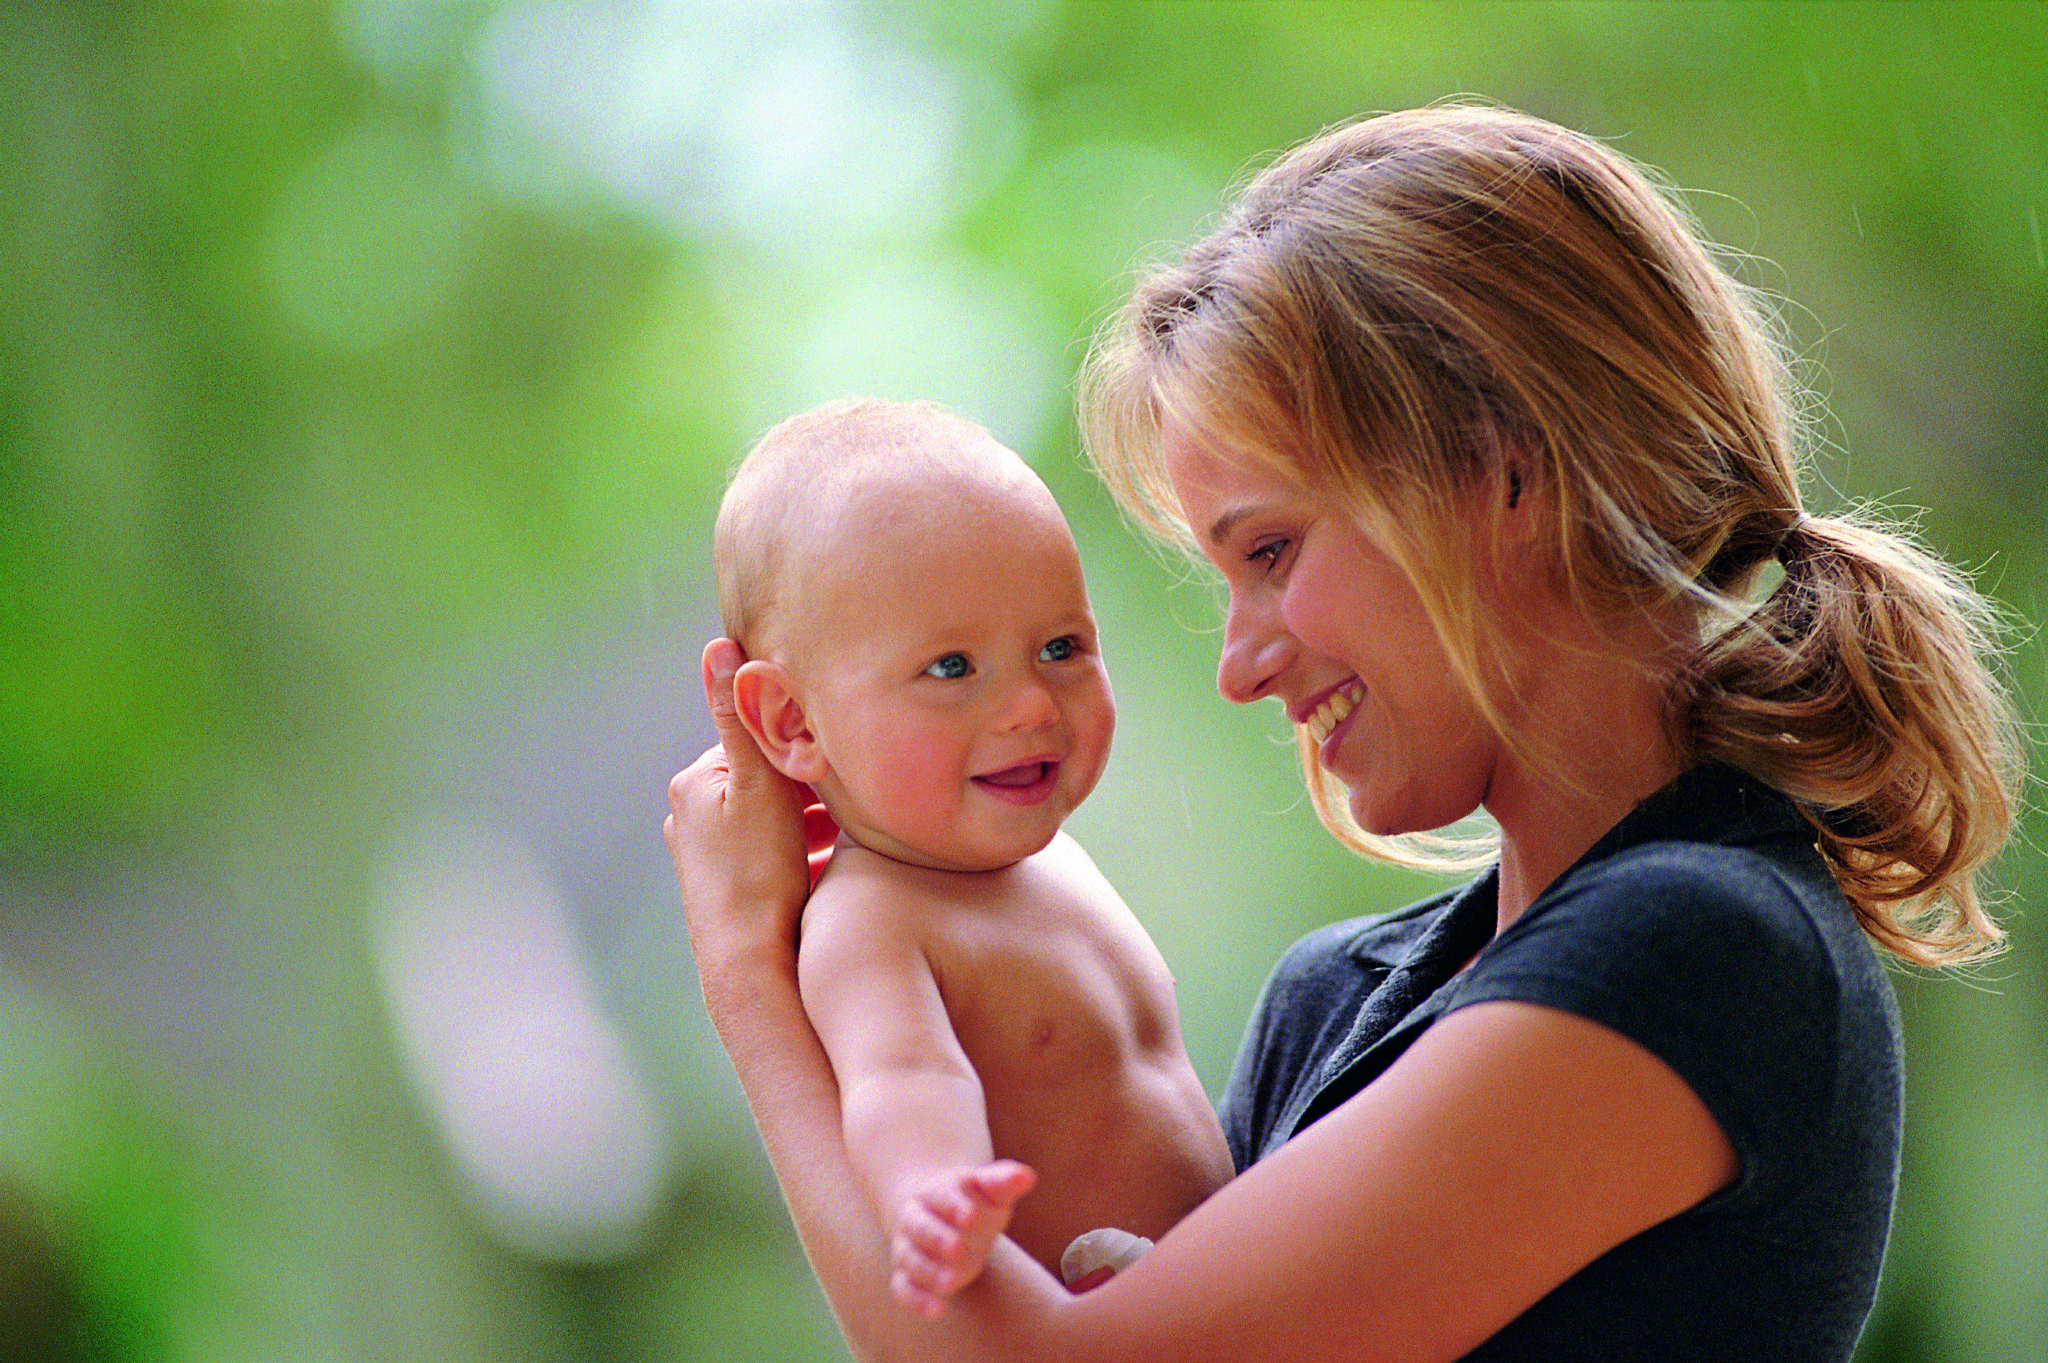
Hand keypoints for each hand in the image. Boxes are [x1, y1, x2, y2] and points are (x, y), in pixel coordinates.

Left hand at [665, 639, 838, 972]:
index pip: (761, 742)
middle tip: (860, 792)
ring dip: (814, 825)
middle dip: (811, 787)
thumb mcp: (761, 785)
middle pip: (770, 784)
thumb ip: (744, 716)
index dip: (805, 746)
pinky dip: (807, 857)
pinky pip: (777, 859)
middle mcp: (692, 820)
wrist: (749, 968)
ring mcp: (710, 860)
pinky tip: (841, 869)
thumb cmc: (758, 875)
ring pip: (777, 823)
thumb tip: (720, 644)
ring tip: (860, 833)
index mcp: (695, 784)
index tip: (845, 752)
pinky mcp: (732, 892)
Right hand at [889, 1160, 1036, 1317]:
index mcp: (935, 1192)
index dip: (954, 1206)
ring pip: (911, 1259)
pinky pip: (904, 1288)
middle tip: (958, 1248)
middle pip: (919, 1227)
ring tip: (951, 1283)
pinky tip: (937, 1310)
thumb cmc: (971, 1202)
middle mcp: (915, 1219)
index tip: (972, 1215)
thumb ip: (1003, 1182)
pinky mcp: (909, 1276)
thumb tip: (1027, 1176)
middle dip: (937, 1238)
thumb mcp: (988, 1189)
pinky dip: (916, 1300)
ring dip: (928, 1272)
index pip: (941, 1196)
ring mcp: (909, 1248)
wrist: (937, 1215)